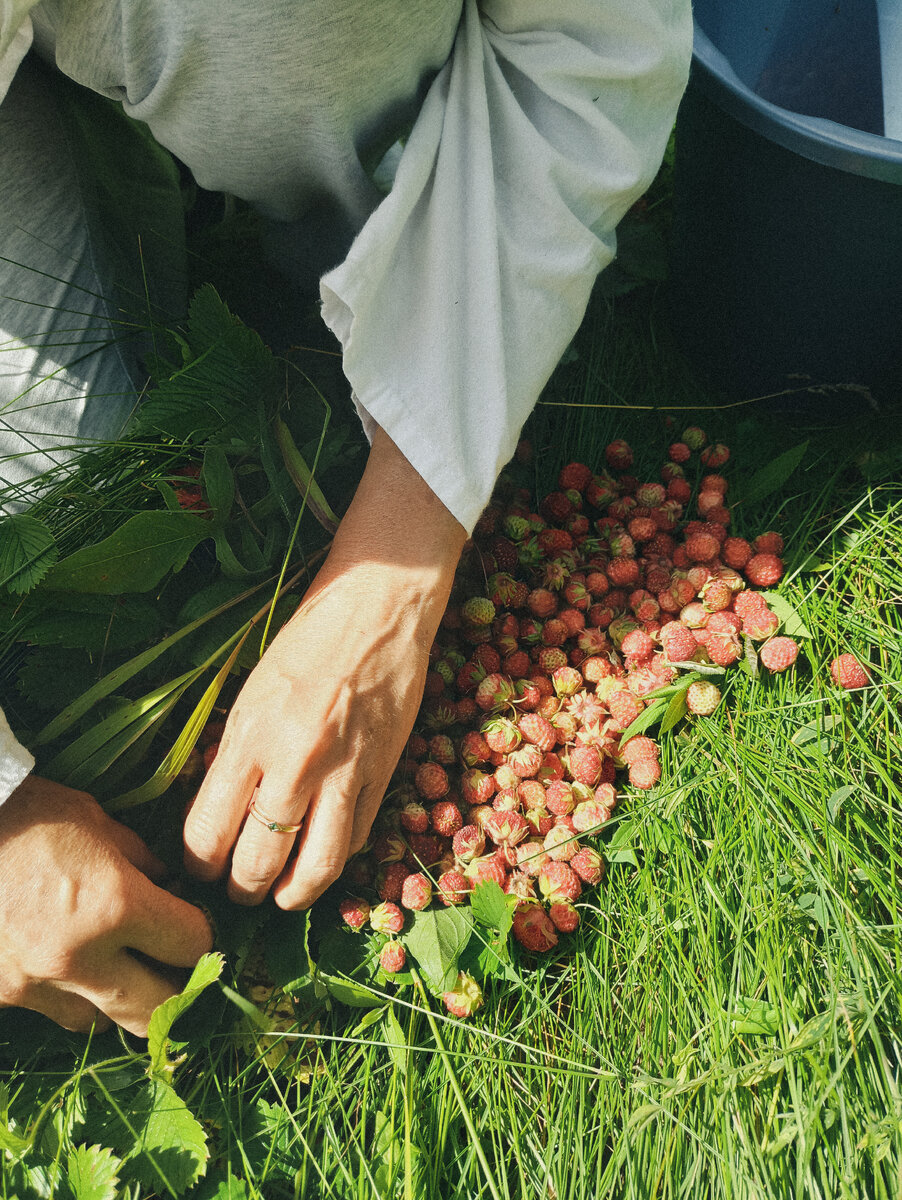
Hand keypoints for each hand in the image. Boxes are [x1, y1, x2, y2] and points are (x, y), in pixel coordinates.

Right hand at [0, 776, 212, 1034]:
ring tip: (117, 970)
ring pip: (100, 1024)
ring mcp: (34, 983)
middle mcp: (79, 955)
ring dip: (117, 1002)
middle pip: (157, 1009)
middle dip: (177, 993)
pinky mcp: (0, 995)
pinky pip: (50, 1012)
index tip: (196, 925)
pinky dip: (66, 997)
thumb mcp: (96, 821)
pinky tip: (65, 966)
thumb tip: (167, 888)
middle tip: (178, 973)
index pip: (191, 944)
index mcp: (114, 903)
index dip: (202, 934)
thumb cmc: (27, 812)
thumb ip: (140, 861)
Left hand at [183, 427, 466, 908]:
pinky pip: (357, 837)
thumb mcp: (251, 691)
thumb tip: (220, 811)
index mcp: (249, 736)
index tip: (199, 867)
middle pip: (258, 860)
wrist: (379, 607)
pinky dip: (338, 859)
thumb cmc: (307, 639)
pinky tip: (323, 861)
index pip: (208, 831)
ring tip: (282, 898)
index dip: (199, 863)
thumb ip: (236, 752)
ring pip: (315, 865)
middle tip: (237, 893)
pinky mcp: (382, 774)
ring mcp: (344, 773)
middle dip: (241, 888)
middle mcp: (294, 763)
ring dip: (293, 894)